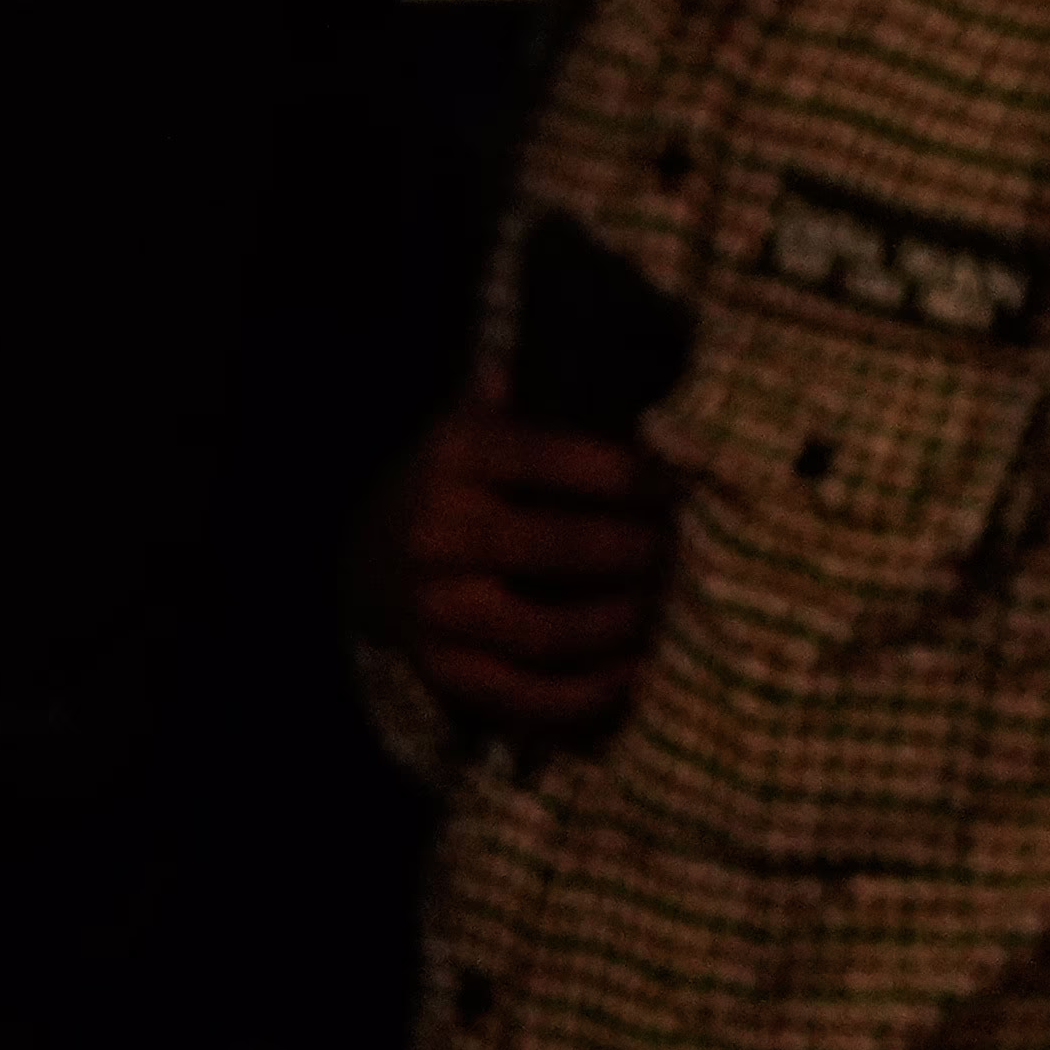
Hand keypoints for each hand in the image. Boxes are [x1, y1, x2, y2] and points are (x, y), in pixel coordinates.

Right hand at [382, 404, 672, 742]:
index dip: (628, 474)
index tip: (679, 484)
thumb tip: (568, 354)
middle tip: (683, 550)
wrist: (366, 552)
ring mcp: (435, 609)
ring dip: (619, 624)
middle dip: (637, 551)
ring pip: (545, 632)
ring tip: (666, 609)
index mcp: (458, 459)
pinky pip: (518, 695)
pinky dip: (580, 695)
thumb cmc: (458, 477)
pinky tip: (632, 675)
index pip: (553, 459)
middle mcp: (439, 534)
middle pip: (560, 548)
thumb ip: (522, 392)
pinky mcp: (441, 669)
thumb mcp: (476, 421)